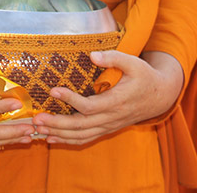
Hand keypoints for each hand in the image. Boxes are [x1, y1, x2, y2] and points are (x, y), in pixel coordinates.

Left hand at [31, 51, 183, 144]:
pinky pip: (86, 139)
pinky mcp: (107, 129)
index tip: (53, 90)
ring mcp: (109, 125)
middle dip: (57, 123)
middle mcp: (111, 117)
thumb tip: (93, 55)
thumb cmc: (144, 77)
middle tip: (37, 118)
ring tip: (38, 129)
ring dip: (59, 134)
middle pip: (81, 126)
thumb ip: (114, 58)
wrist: (159, 97)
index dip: (70, 100)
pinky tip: (51, 139)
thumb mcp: (134, 63)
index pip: (90, 106)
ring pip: (82, 135)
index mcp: (117, 101)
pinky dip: (68, 140)